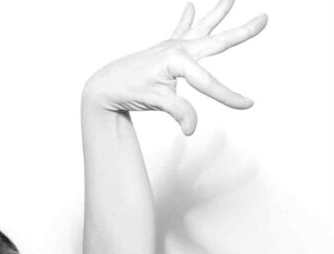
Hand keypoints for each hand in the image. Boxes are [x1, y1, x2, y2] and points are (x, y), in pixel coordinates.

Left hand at [83, 0, 267, 134]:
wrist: (103, 85)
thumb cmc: (127, 89)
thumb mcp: (155, 101)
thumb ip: (178, 111)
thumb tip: (191, 128)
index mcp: (178, 59)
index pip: (208, 82)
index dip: (228, 96)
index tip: (248, 104)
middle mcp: (177, 48)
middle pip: (216, 42)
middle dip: (241, 32)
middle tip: (264, 18)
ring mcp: (171, 46)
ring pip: (201, 28)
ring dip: (217, 13)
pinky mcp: (163, 49)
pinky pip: (179, 30)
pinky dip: (186, 19)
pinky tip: (190, 6)